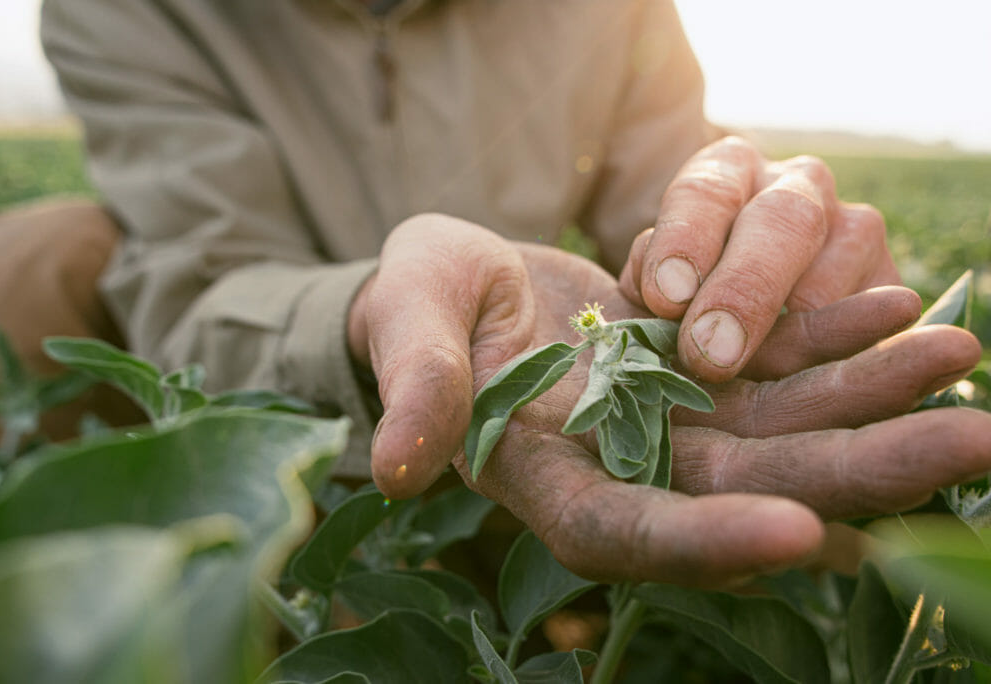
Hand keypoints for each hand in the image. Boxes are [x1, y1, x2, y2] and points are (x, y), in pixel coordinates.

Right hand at [352, 214, 989, 586]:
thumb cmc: (416, 310)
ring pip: (781, 424)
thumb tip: (397, 464)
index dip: (705, 541)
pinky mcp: (695, 366)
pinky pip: (774, 358)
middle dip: (852, 473)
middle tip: (969, 443)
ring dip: (872, 399)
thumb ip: (414, 391)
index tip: (801, 532)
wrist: (456, 285)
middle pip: (743, 487)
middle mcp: (624, 464)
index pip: (628, 533)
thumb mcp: (407, 331)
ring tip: (959, 356)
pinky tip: (896, 302)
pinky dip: (833, 336)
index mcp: (547, 478)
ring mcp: (670, 417)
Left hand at [619, 136, 900, 382]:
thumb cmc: (676, 301)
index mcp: (727, 171)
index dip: (685, 242)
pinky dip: (833, 358)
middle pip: (783, 222)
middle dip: (745, 291)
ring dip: (789, 337)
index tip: (665, 296)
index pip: (706, 192)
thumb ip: (652, 284)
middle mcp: (796, 185)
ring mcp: (853, 228)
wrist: (734, 316)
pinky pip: (870, 324)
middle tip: (710, 351)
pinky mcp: (888, 284)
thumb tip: (672, 301)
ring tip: (749, 379)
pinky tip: (800, 385)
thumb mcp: (651, 284)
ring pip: (832, 275)